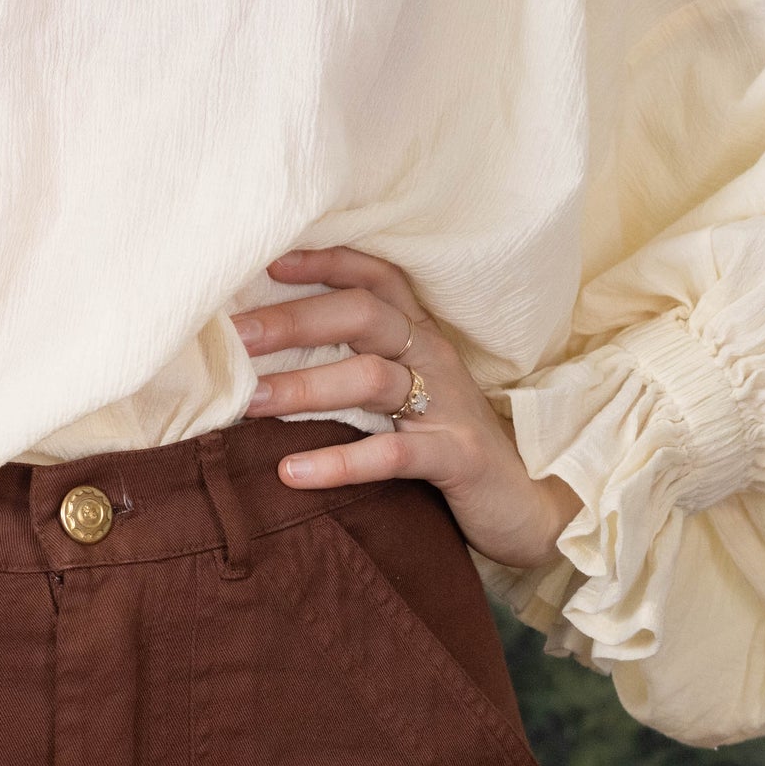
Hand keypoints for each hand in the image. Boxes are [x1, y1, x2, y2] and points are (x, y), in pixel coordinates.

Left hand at [230, 248, 582, 571]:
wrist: (528, 504)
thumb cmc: (444, 444)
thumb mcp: (401, 396)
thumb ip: (348, 368)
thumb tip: (257, 362)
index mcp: (418, 335)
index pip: (373, 277)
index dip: (324, 261)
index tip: (266, 261)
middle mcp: (434, 357)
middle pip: (364, 314)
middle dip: (294, 320)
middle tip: (235, 337)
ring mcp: (450, 404)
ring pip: (372, 377)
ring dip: (305, 387)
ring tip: (247, 403)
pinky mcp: (459, 456)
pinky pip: (395, 452)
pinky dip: (341, 461)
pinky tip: (292, 472)